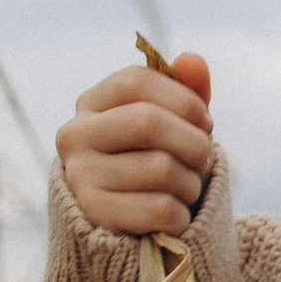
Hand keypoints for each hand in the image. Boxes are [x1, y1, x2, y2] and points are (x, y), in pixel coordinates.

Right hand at [57, 52, 215, 235]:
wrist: (134, 221)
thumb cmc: (157, 157)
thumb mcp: (175, 120)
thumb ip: (187, 89)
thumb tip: (192, 61)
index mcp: (91, 102)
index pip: (136, 81)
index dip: (184, 100)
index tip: (205, 121)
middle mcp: (75, 135)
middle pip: (148, 123)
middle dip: (193, 143)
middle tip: (204, 158)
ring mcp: (79, 175)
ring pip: (160, 169)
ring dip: (191, 183)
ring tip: (186, 188)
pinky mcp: (94, 215)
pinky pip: (160, 209)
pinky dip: (182, 215)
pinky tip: (174, 215)